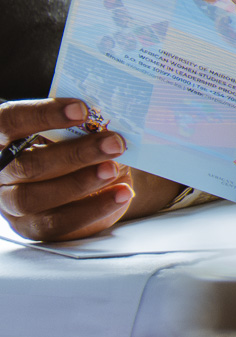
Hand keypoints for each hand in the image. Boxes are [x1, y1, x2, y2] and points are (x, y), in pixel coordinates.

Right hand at [0, 98, 181, 240]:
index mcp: (5, 137)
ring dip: (80, 183)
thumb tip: (118, 115)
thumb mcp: (78, 130)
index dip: (43, 115)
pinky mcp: (31, 227)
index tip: (81, 109)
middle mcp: (2, 171)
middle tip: (113, 143)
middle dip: (74, 154)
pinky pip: (58, 223)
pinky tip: (121, 193)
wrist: (88, 180)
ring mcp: (11, 203)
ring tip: (113, 169)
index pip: (11, 121)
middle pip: (27, 165)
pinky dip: (93, 208)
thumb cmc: (77, 144)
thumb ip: (85, 123)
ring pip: (34, 198)